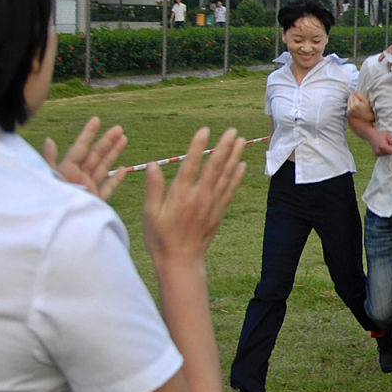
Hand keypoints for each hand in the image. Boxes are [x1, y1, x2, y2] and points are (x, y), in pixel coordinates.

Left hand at [43, 116, 127, 200]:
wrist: (64, 233)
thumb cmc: (54, 205)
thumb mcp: (50, 181)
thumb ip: (50, 162)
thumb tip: (49, 140)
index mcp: (67, 171)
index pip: (80, 148)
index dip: (88, 134)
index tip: (96, 120)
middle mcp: (78, 177)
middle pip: (94, 155)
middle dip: (106, 141)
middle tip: (118, 128)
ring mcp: (88, 189)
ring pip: (103, 167)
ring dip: (114, 153)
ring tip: (124, 139)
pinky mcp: (96, 201)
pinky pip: (108, 187)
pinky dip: (116, 178)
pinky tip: (125, 168)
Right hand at [142, 128, 246, 264]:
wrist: (181, 261)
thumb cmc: (160, 238)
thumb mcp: (150, 214)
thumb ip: (153, 188)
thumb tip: (153, 164)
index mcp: (181, 194)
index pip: (191, 164)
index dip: (198, 146)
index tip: (204, 130)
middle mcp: (199, 197)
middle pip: (214, 167)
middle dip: (224, 146)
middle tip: (232, 130)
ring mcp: (211, 204)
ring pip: (226, 176)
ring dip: (234, 157)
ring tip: (241, 141)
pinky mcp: (219, 212)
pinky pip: (230, 190)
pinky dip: (237, 177)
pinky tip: (242, 165)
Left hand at [347, 91, 374, 121]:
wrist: (367, 117)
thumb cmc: (367, 108)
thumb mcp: (366, 101)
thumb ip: (360, 95)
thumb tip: (354, 92)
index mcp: (356, 104)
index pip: (354, 95)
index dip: (357, 95)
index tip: (360, 97)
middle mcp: (351, 107)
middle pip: (350, 97)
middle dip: (354, 97)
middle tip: (359, 99)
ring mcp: (349, 110)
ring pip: (348, 101)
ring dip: (352, 100)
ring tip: (357, 102)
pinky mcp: (348, 112)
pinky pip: (348, 105)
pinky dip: (350, 104)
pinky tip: (355, 105)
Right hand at [368, 129, 391, 156]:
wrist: (371, 136)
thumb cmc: (381, 135)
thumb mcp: (388, 135)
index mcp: (382, 146)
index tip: (390, 143)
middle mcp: (379, 151)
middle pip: (390, 153)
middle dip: (390, 148)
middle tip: (386, 143)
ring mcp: (377, 154)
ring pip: (387, 154)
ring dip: (387, 150)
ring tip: (383, 144)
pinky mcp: (376, 155)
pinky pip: (384, 154)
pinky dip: (384, 151)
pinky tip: (381, 147)